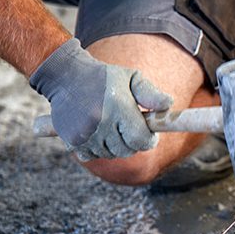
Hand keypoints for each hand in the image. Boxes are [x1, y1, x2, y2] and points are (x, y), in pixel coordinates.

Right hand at [29, 39, 172, 160]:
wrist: (65, 76)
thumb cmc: (104, 77)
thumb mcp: (131, 78)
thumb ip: (151, 93)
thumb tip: (169, 105)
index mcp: (119, 108)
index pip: (141, 140)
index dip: (149, 140)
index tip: (149, 133)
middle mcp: (101, 123)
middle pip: (127, 151)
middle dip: (133, 142)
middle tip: (129, 128)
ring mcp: (85, 134)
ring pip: (110, 155)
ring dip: (115, 146)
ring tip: (112, 127)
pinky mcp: (72, 141)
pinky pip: (92, 157)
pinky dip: (97, 150)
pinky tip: (97, 133)